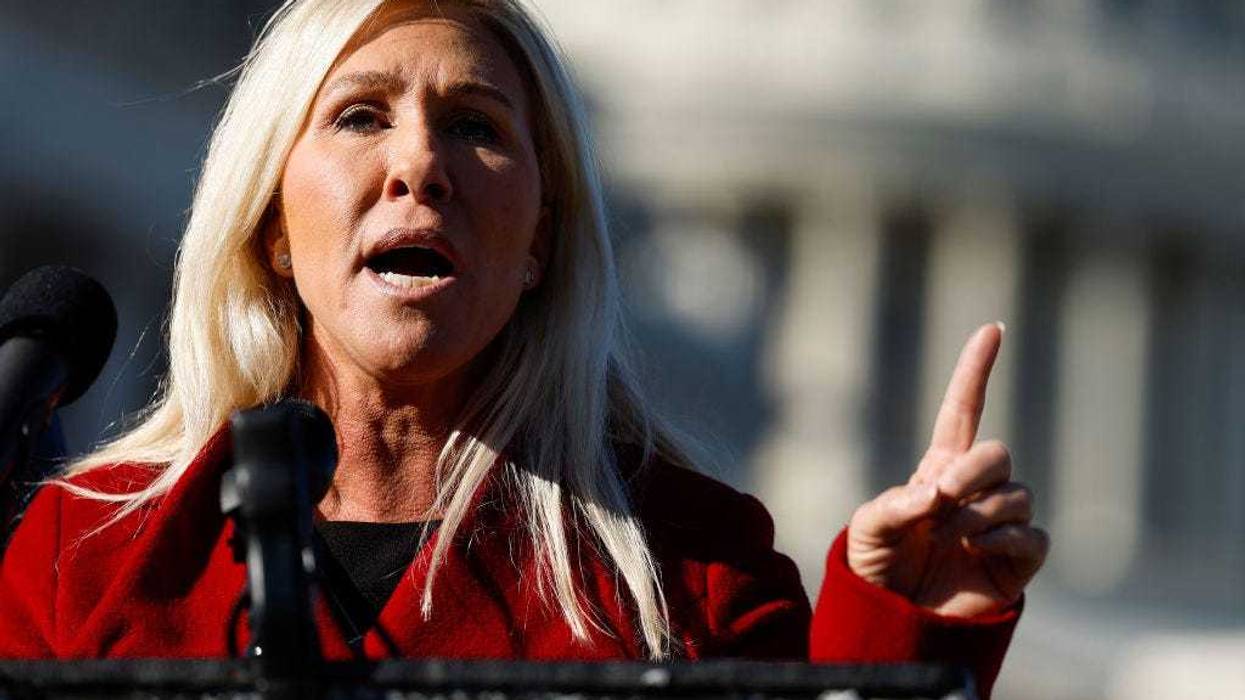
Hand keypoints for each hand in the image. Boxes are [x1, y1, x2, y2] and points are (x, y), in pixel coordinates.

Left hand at [847, 323, 1048, 616]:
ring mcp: (1000, 523)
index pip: (962, 410)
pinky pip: (1032, 536)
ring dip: (979, 515)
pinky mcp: (1019, 560)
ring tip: (948, 539)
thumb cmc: (878, 564)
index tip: (991, 328)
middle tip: (942, 499)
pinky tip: (977, 550)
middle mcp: (975, 489)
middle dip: (972, 472)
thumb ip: (893, 504)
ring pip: (1015, 496)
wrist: (895, 618)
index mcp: (939, 468)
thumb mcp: (866, 527)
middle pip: (997, 453)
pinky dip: (1006, 541)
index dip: (975, 369)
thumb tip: (934, 496)